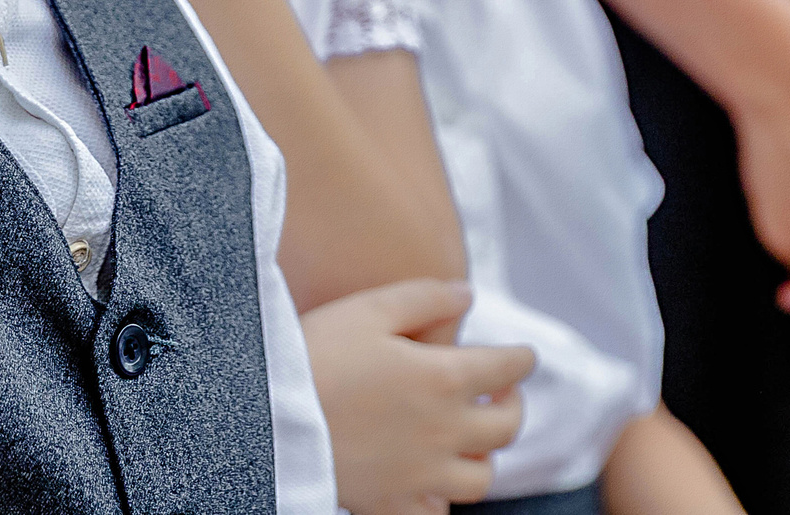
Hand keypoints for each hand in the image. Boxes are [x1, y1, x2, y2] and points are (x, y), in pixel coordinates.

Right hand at [303, 279, 535, 514]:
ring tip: (468, 439)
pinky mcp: (391, 504)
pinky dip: (441, 501)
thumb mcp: (369, 308)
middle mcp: (444, 431)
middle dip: (512, 405)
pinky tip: (428, 481)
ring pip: (481, 479)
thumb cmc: (315, 353)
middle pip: (507, 427)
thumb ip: (426, 297)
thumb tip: (468, 296)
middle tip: (500, 394)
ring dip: (483, 456)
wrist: (266, 417)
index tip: (524, 355)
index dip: (522, 358)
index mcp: (444, 378)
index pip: (508, 368)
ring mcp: (421, 474)